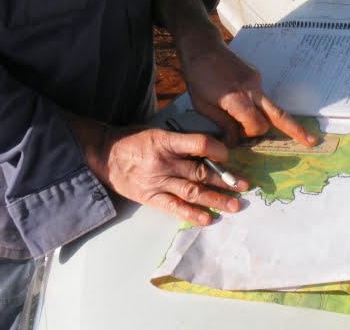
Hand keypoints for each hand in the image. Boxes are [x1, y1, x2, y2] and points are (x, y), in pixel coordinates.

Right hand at [72, 119, 248, 225]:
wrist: (104, 155)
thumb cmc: (133, 140)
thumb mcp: (157, 131)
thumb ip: (180, 140)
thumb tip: (209, 146)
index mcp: (166, 141)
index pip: (199, 144)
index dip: (217, 150)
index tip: (228, 156)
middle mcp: (164, 162)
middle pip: (200, 172)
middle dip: (225, 180)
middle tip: (245, 185)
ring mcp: (158, 182)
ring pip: (192, 192)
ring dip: (216, 199)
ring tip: (234, 205)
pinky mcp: (152, 198)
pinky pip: (175, 208)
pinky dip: (192, 214)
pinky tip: (208, 219)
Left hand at [182, 39, 317, 147]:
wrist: (202, 47)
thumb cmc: (198, 78)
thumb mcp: (203, 106)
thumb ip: (223, 124)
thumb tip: (236, 141)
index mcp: (237, 99)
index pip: (257, 125)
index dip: (250, 135)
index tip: (236, 136)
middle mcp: (252, 89)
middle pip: (278, 114)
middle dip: (296, 130)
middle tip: (312, 141)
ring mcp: (256, 81)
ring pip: (271, 106)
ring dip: (268, 119)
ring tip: (270, 127)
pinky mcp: (256, 76)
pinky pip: (262, 97)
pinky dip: (256, 106)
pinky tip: (240, 103)